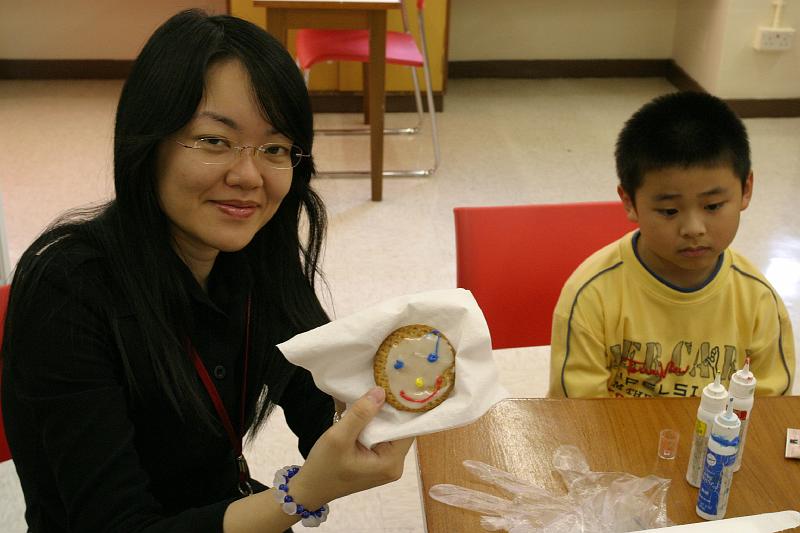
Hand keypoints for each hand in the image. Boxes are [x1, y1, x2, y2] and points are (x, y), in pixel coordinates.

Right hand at [289, 387, 413, 507]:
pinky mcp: (378, 462)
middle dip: (392, 409)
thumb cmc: (323, 467)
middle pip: (401, 430)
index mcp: (390, 463)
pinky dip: (375, 424)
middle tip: (384, 383)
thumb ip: (360, 414)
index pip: (408, 429)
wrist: (310, 489)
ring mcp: (387, 464)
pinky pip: (382, 437)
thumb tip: (381, 391)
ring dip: (382, 416)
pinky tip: (368, 410)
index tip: (395, 386)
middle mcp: (395, 465)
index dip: (402, 408)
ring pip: (391, 432)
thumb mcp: (338, 438)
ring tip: (376, 392)